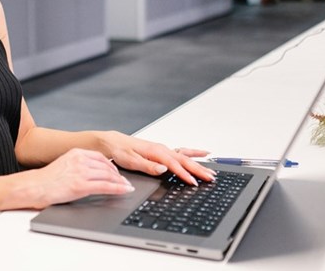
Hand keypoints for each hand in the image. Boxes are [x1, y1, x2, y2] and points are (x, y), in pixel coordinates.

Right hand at [26, 148, 134, 208]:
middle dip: (118, 175)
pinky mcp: (81, 185)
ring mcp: (81, 172)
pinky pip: (105, 186)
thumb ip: (77, 165)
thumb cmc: (45, 180)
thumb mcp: (63, 165)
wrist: (34, 187)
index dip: (111, 165)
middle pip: (106, 166)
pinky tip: (124, 190)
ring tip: (126, 186)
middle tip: (125, 181)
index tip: (117, 171)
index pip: (100, 157)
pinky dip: (118, 188)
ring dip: (121, 182)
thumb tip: (91, 172)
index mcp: (75, 153)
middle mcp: (79, 160)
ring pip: (108, 175)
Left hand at [100, 131, 215, 185]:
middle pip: (184, 160)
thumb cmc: (120, 150)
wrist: (113, 142)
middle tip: (211, 178)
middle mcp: (162, 149)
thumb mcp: (130, 160)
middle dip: (198, 170)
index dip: (184, 174)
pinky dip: (193, 153)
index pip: (174, 165)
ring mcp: (163, 150)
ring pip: (185, 157)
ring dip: (198, 164)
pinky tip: (203, 154)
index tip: (194, 183)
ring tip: (211, 171)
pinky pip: (181, 152)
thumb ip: (148, 165)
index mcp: (155, 151)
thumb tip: (163, 169)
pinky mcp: (162, 151)